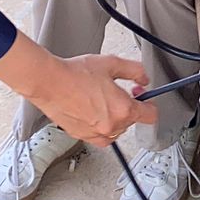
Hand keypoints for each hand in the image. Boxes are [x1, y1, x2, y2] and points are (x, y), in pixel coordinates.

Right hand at [26, 52, 156, 146]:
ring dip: (114, 118)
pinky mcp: (82, 136)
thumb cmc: (75, 74)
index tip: (145, 99)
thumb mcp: (111, 63)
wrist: (50, 82)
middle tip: (117, 91)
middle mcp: (111, 126)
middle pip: (131, 121)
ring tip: (102, 99)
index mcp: (123, 109)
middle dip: (128, 106)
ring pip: (116, 130)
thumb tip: (143, 78)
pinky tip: (92, 111)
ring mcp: (96, 134)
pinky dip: (100, 126)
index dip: (150, 104)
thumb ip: (134, 70)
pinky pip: (99, 136)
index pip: (150, 116)